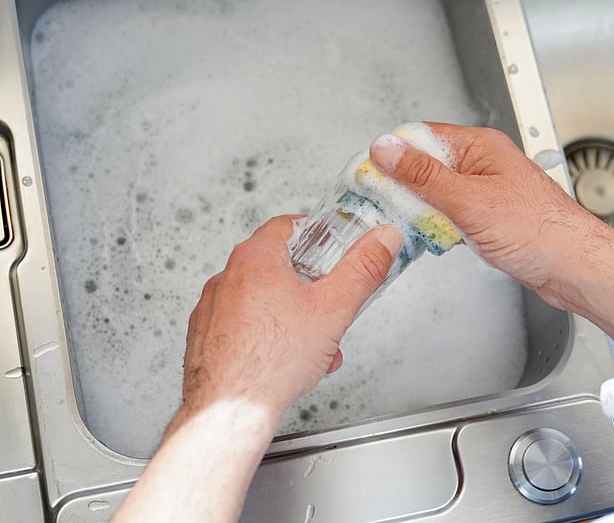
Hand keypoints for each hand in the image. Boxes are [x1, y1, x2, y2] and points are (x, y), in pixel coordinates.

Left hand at [113, 216, 401, 522]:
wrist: (229, 411)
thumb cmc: (270, 362)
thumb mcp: (334, 308)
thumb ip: (364, 268)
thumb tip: (382, 240)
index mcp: (254, 258)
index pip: (290, 226)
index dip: (320, 236)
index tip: (336, 249)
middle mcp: (227, 277)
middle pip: (280, 266)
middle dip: (313, 289)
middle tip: (330, 306)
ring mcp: (213, 307)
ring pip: (264, 300)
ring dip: (295, 317)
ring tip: (315, 346)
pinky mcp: (206, 336)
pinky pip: (244, 325)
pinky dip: (268, 335)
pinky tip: (287, 359)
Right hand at [369, 122, 607, 307]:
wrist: (574, 268)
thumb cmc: (539, 232)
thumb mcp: (468, 200)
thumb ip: (423, 175)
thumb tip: (387, 150)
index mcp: (481, 147)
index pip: (422, 137)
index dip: (394, 155)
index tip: (371, 175)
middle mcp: (484, 165)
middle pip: (428, 166)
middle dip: (407, 188)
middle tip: (390, 207)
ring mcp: (487, 192)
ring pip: (439, 194)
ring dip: (424, 210)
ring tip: (420, 225)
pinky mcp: (490, 217)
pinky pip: (453, 214)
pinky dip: (441, 226)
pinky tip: (440, 238)